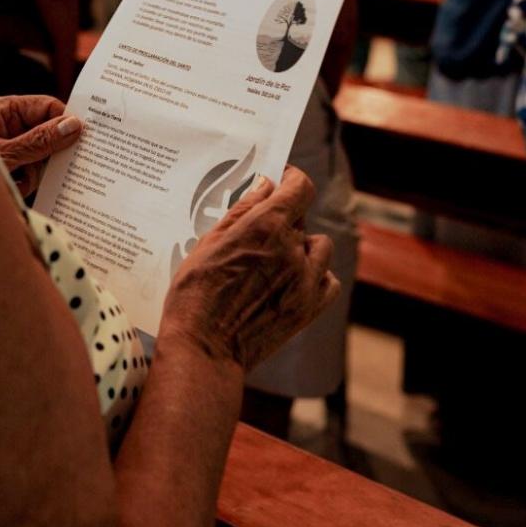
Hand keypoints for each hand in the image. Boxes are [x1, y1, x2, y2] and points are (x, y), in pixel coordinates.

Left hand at [0, 95, 82, 197]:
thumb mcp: (6, 154)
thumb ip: (40, 141)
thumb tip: (74, 125)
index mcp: (4, 110)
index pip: (47, 107)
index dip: (65, 122)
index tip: (83, 140)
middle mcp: (6, 125)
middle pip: (47, 133)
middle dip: (47, 155)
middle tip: (43, 167)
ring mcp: (7, 147)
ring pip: (40, 156)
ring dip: (33, 173)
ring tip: (16, 182)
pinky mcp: (6, 167)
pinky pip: (29, 172)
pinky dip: (25, 183)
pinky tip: (12, 189)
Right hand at [159, 166, 338, 372]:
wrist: (205, 348)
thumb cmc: (196, 294)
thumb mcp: (209, 242)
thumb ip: (242, 211)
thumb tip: (265, 185)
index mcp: (267, 226)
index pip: (299, 187)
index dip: (292, 178)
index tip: (281, 179)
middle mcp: (292, 249)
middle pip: (302, 219)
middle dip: (284, 218)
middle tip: (261, 230)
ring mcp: (305, 281)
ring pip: (320, 247)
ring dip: (304, 247)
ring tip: (279, 258)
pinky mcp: (309, 308)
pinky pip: (329, 281)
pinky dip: (317, 276)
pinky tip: (295, 280)